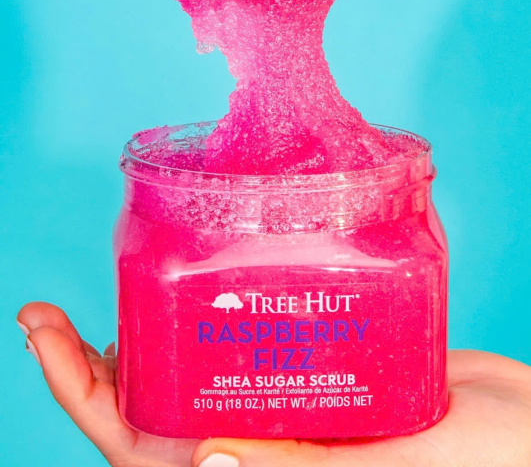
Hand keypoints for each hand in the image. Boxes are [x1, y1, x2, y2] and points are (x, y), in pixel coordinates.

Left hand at [17, 301, 530, 466]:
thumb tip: (199, 464)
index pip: (146, 448)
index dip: (83, 393)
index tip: (41, 328)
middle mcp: (273, 436)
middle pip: (164, 400)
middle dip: (105, 357)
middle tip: (63, 303)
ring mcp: (299, 400)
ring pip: (211, 365)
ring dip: (165, 326)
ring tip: (137, 276)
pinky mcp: (332, 367)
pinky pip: (266, 339)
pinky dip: (235, 308)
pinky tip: (226, 268)